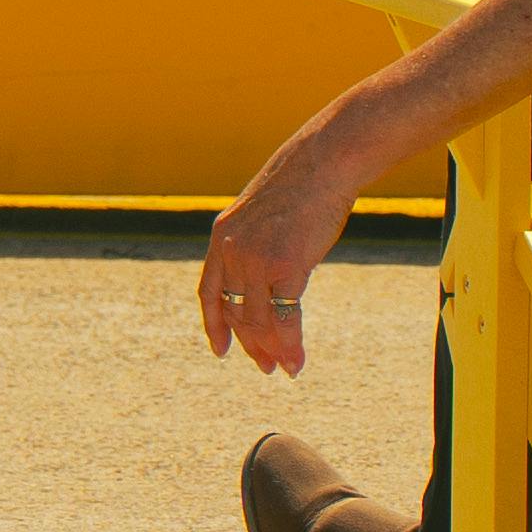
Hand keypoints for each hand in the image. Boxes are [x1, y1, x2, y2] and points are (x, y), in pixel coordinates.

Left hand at [201, 121, 350, 375]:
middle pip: (236, 313)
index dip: (214, 325)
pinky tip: (298, 359)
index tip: (222, 351)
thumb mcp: (260, 213)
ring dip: (272, 351)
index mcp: (221, 237)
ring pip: (259, 321)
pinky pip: (285, 318)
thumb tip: (264, 277)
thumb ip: (253, 243)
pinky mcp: (286, 267)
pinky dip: (291, 343)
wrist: (322, 164)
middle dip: (252, 345)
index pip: (209, 292)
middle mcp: (232, 251)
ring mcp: (257, 260)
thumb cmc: (300, 186)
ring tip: (285, 368)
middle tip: (267, 366)